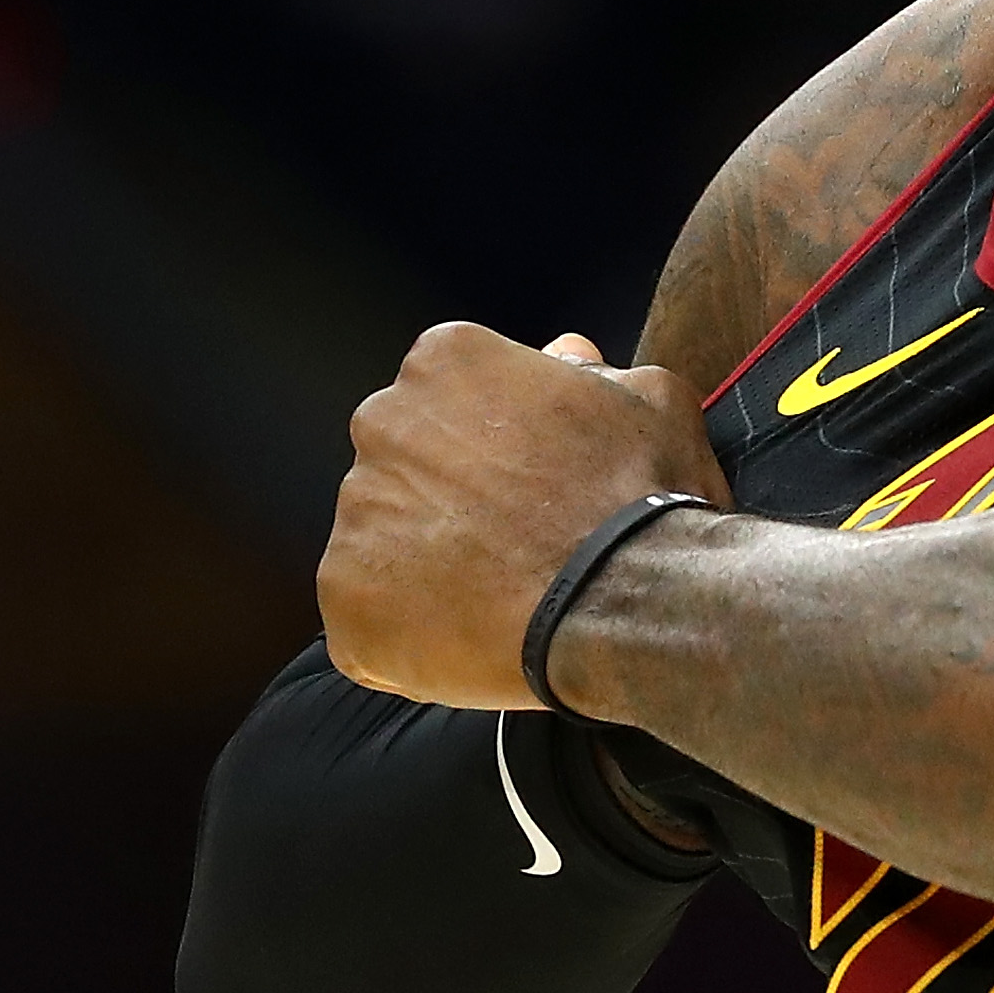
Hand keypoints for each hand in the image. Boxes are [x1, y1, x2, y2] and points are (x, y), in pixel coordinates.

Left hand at [320, 322, 731, 709]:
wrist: (625, 599)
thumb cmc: (642, 494)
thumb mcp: (650, 399)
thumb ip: (594, 372)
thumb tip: (565, 359)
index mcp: (446, 361)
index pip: (455, 390)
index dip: (498, 437)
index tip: (534, 474)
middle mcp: (383, 423)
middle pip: (409, 458)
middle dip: (452, 493)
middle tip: (518, 536)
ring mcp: (356, 511)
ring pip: (389, 537)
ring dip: (432, 561)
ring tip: (504, 591)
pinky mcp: (343, 596)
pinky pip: (371, 612)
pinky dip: (412, 628)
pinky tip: (476, 633)